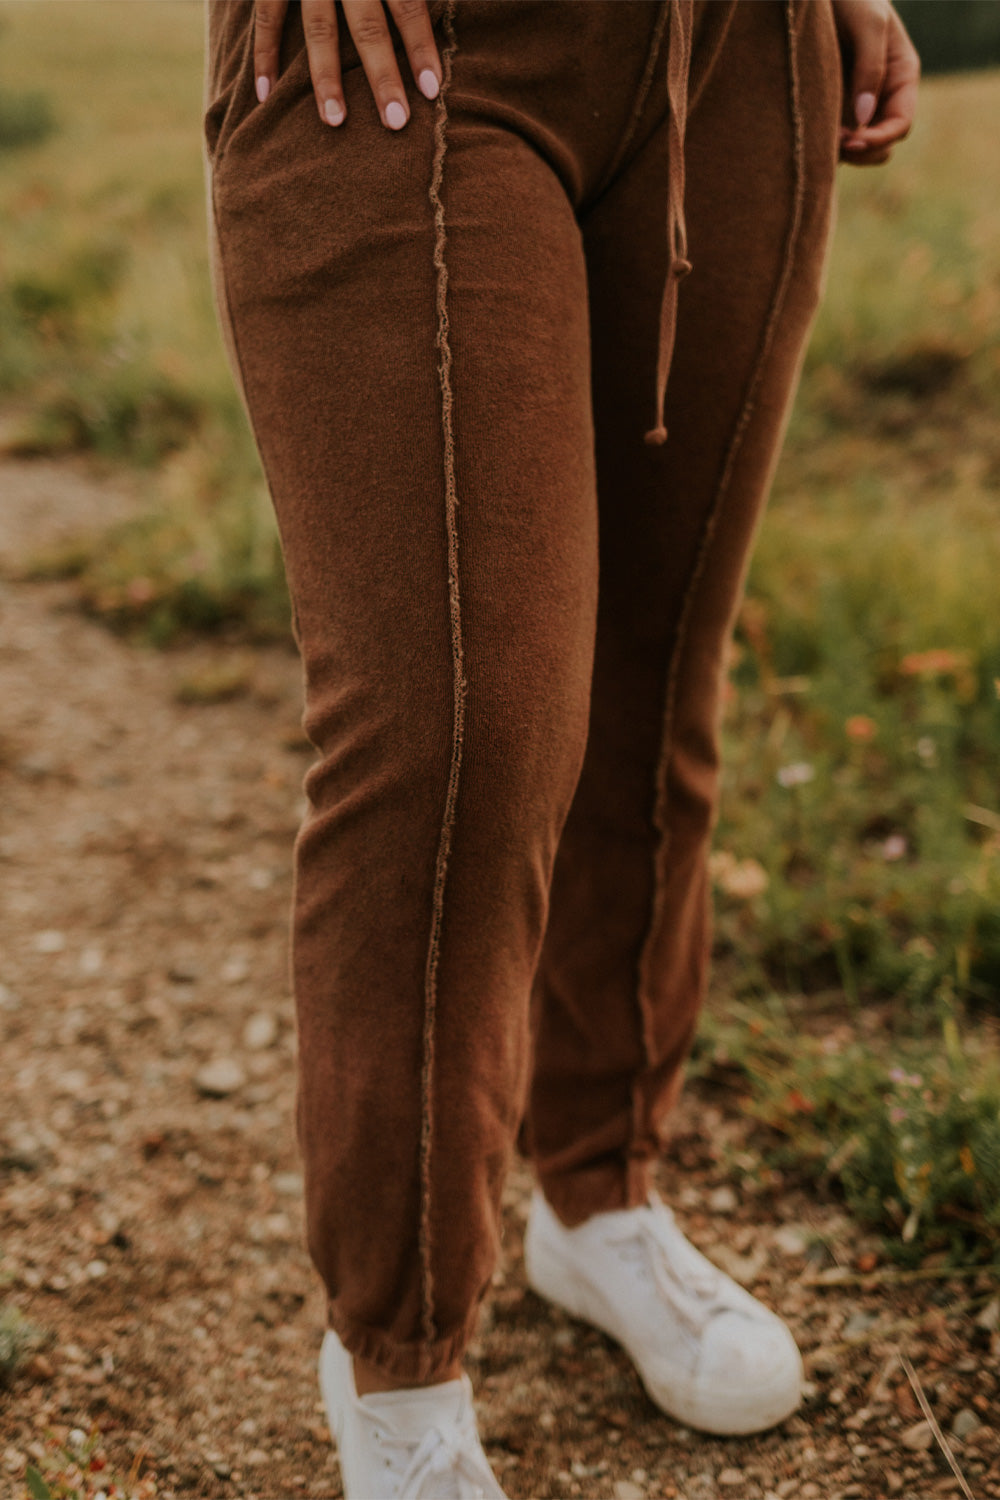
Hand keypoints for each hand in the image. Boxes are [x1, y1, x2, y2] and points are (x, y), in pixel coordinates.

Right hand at [253, 0, 441, 130]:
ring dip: (326, 78)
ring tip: (335, 122)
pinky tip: (267, 97)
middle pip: (366, 24)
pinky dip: (265, 54)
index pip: (406, 3)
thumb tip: (462, 1)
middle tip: (396, 122)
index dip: (419, 45)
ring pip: (319, 28)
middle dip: (381, 75)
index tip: (432, 89)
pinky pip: (267, 14)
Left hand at [832, 0, 919, 165]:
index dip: (879, 139)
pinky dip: (823, 145)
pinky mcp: (831, 107)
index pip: (900, 125)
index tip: (851, 140)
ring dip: (840, 153)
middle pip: (881, 146)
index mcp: (900, 77)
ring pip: (856, 148)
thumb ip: (870, 66)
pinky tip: (806, 134)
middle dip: (860, 151)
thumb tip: (863, 120)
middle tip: (831, 142)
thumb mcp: (867, 23)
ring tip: (817, 139)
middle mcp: (881, 96)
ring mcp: (856, 104)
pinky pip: (831, 139)